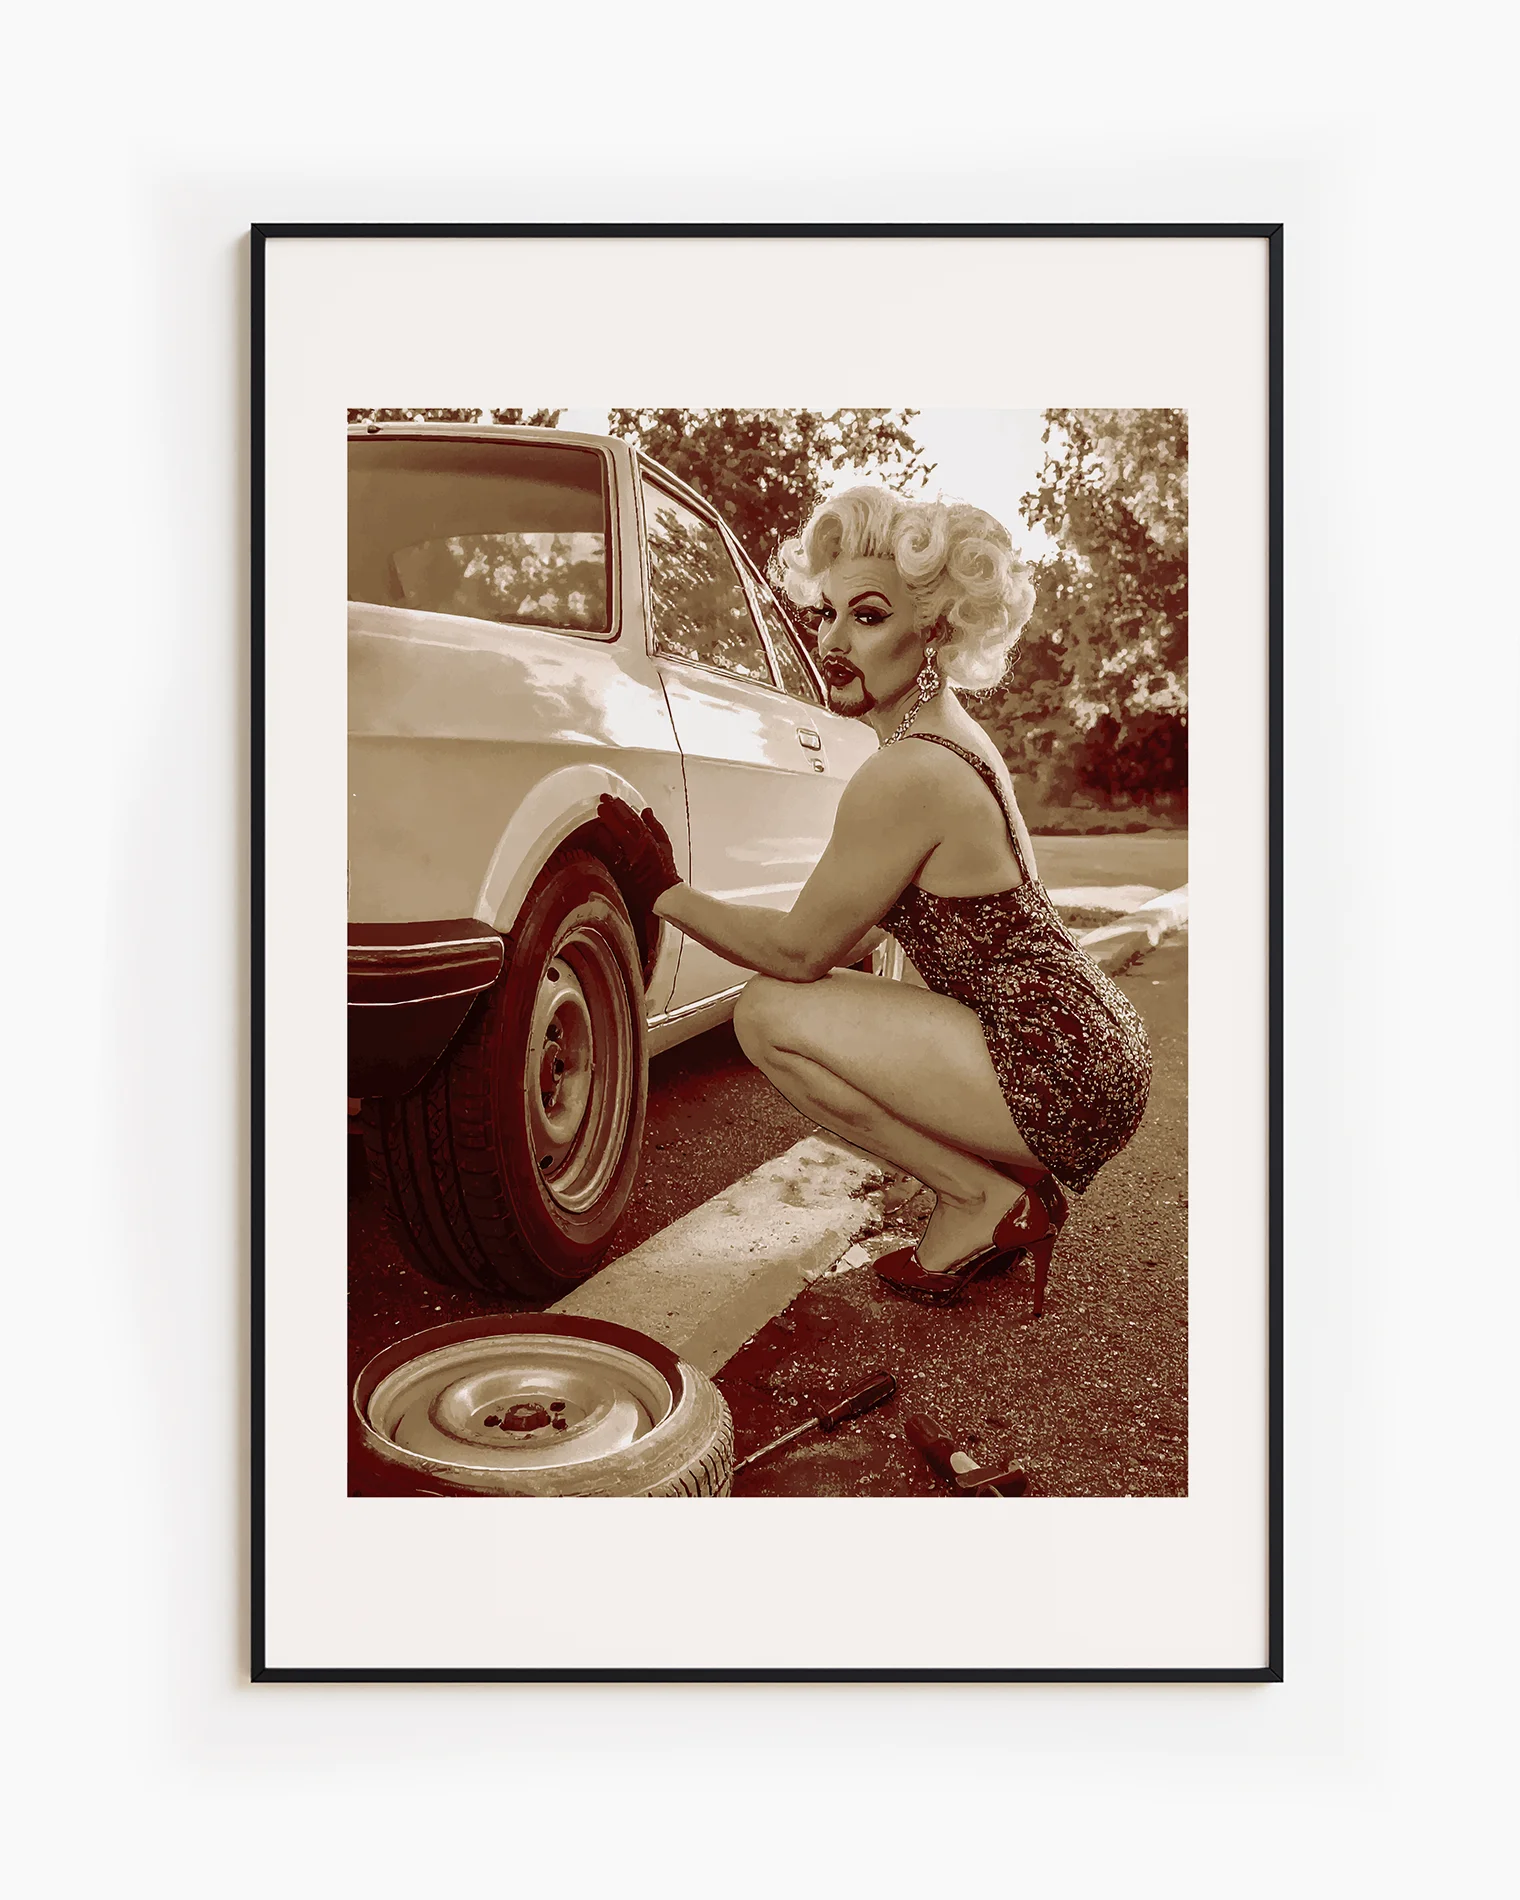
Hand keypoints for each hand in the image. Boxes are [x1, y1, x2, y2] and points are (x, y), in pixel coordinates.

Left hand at [596, 795, 681, 910]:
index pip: (633, 820)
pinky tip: (598, 831)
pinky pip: (610, 852)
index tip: (614, 799)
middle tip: (602, 800)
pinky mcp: (620, 870)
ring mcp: (628, 859)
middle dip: (612, 810)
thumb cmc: (665, 871)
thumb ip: (655, 826)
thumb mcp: (666, 845)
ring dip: (607, 822)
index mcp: (650, 842)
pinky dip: (604, 840)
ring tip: (600, 811)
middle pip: (623, 825)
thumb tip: (646, 811)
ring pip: (615, 836)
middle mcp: (638, 849)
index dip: (622, 808)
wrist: (663, 895)